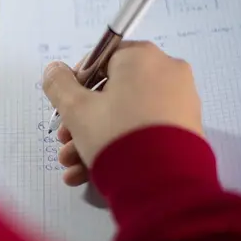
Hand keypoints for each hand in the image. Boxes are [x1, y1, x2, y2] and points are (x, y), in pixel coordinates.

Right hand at [42, 41, 203, 185]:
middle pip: (113, 93)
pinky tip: (90, 172)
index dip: (76, 84)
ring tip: (73, 165)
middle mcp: (167, 72)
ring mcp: (180, 102)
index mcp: (142, 57)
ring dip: (95, 138)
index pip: (101, 60)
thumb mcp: (76, 109)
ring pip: (126, 115)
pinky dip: (120, 145)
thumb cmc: (115, 134)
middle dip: (83, 120)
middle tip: (65, 141)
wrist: (162, 183)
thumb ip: (59, 84)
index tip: (64, 108)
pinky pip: (145, 131)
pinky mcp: (186, 131)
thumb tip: (54, 70)